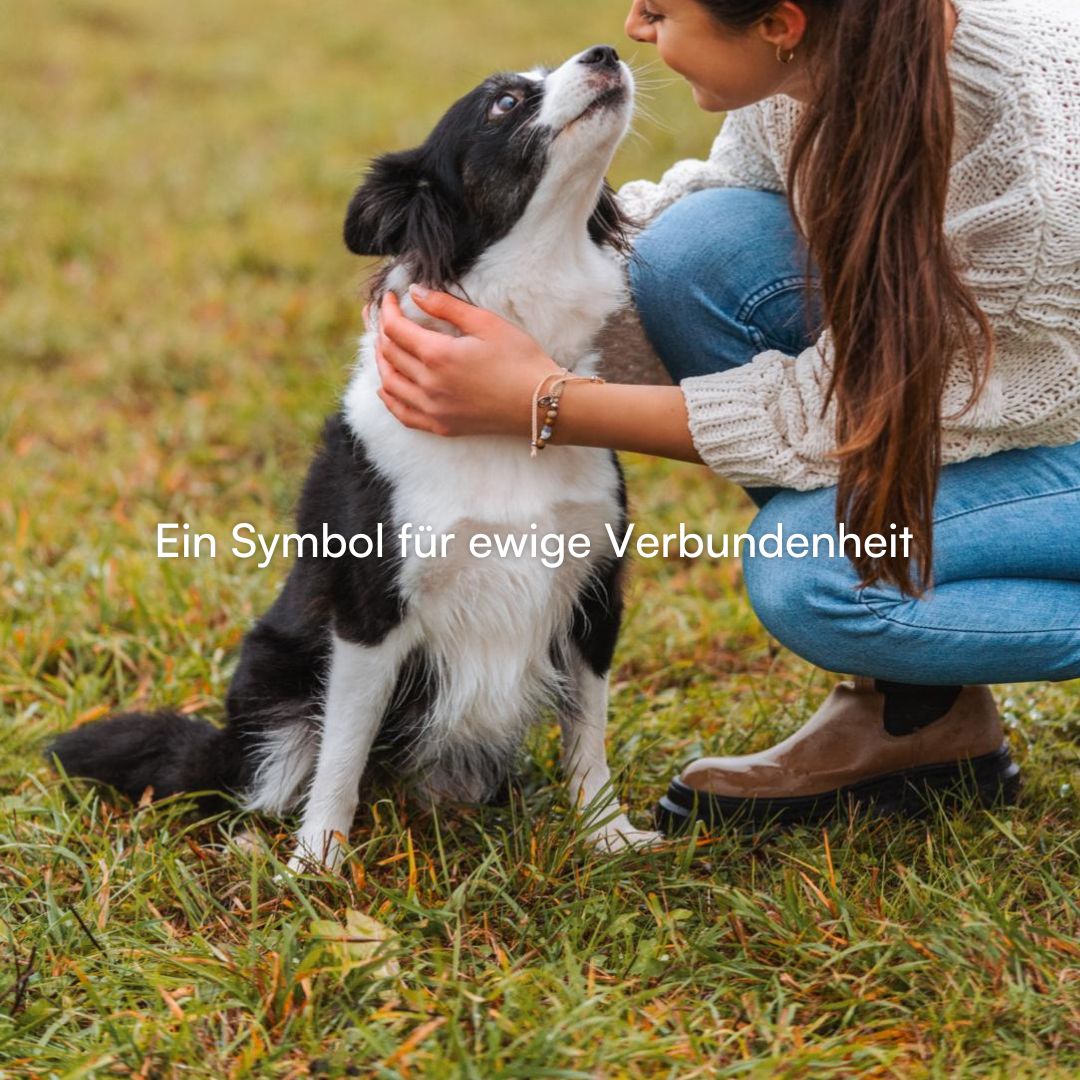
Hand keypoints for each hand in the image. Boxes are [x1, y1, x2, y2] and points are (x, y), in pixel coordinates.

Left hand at [374, 286, 561, 437]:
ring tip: (382, 345)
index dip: (387, 310)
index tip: (388, 298)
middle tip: (380, 316)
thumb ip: (446, 306)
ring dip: (381, 361)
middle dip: (380, 331)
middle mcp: (429, 385)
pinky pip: (402, 414)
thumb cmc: (520, 359)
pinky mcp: (441, 426)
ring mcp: (433, 409)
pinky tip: (386, 387)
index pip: (395, 329)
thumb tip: (415, 291)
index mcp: (438, 355)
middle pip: (388, 354)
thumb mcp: (486, 323)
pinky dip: (388, 398)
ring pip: (389, 383)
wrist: (541, 403)